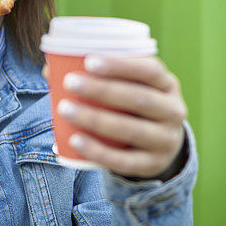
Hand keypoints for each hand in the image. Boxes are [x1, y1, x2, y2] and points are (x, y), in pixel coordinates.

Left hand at [43, 56, 187, 178]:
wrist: (160, 145)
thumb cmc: (135, 107)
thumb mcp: (131, 87)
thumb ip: (101, 76)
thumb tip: (50, 69)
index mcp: (169, 84)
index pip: (150, 70)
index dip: (121, 65)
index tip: (89, 61)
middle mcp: (174, 111)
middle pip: (140, 99)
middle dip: (103, 90)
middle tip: (70, 82)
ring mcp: (166, 140)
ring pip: (131, 130)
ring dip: (95, 119)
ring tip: (64, 109)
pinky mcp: (153, 165)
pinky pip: (125, 161)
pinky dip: (98, 151)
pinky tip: (75, 141)